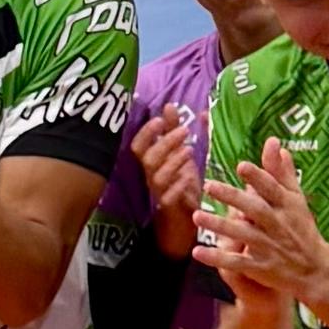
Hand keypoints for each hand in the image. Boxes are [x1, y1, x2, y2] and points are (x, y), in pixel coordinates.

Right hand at [130, 101, 199, 258]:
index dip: (146, 132)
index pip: (138, 145)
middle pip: (148, 158)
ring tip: (189, 150)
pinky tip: (190, 178)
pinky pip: (169, 198)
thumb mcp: (179, 155)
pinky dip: (179, 186)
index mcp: (152, 163)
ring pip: (157, 177)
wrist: (183, 224)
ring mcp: (160, 193)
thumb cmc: (180, 185)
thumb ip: (174, 131)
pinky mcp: (171, 208)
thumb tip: (170, 105)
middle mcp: (152, 177)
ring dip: (172, 162)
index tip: (160, 118)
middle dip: (165, 142)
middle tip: (185, 130)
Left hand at [199, 136, 328, 312]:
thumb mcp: (296, 199)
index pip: (272, 189)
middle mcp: (278, 225)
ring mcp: (269, 247)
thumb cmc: (302, 228)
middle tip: (209, 185)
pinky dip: (218, 258)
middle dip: (233, 198)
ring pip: (242, 234)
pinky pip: (237, 263)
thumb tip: (275, 143)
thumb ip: (283, 172)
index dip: (258, 178)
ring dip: (219, 226)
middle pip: (254, 209)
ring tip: (197, 216)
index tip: (241, 165)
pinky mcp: (261, 267)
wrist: (315, 269)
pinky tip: (198, 252)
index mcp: (287, 206)